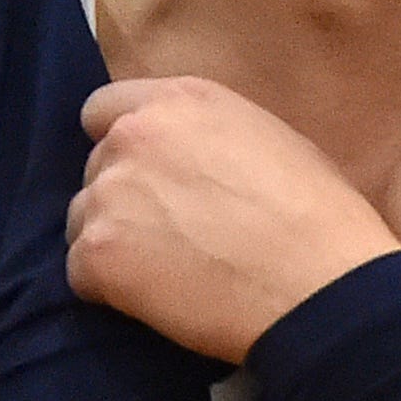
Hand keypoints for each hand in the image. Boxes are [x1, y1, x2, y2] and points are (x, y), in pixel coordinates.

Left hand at [67, 76, 400, 361]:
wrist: (319, 282)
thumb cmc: (317, 214)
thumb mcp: (268, 139)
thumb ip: (208, 136)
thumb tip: (191, 160)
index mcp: (179, 100)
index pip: (103, 109)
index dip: (122, 145)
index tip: (147, 176)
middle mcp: (134, 135)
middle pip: (95, 168)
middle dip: (123, 198)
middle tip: (169, 235)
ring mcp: (110, 193)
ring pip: (82, 220)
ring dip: (113, 243)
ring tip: (165, 273)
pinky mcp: (98, 252)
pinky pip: (81, 274)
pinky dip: (109, 291)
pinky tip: (158, 300)